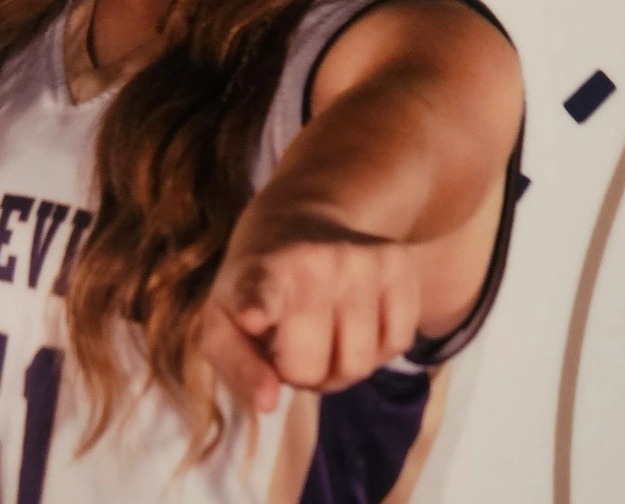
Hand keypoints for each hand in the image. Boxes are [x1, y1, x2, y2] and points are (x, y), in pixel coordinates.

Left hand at [200, 207, 421, 412]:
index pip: (262, 291)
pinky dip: (379, 349)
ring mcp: (362, 257)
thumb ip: (238, 366)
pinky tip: (357, 323)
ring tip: (324, 337)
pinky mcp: (399, 261)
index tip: (251, 317)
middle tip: (291, 347)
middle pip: (312, 366)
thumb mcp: (224, 321)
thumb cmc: (255, 287)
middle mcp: (315, 258)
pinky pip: (400, 343)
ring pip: (360, 364)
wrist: (294, 220)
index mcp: (262, 271)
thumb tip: (269, 404)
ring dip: (340, 369)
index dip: (258, 307)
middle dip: (301, 373)